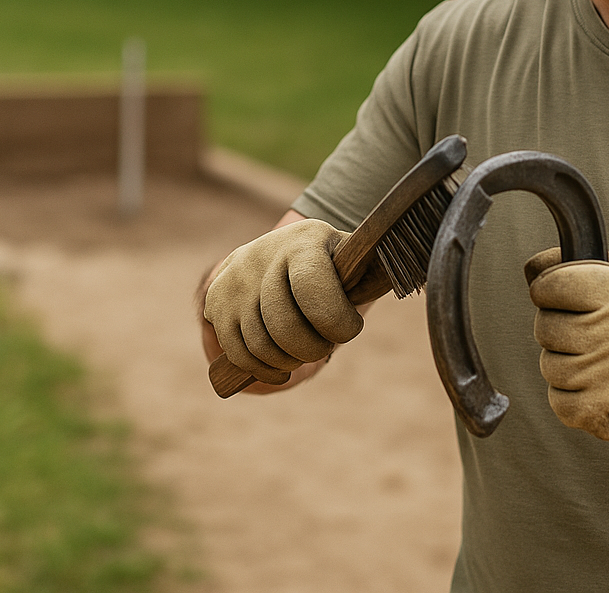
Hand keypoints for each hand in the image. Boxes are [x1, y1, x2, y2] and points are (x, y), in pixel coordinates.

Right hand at [204, 219, 363, 384]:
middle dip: (313, 348)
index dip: (336, 322)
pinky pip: (239, 353)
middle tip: (326, 344)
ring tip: (306, 352)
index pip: (313, 290)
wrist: (286, 248)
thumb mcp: (351, 258)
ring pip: (261, 346)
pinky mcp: (216, 303)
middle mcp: (261, 256)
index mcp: (303, 240)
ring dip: (289, 360)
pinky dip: (264, 369)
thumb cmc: (333, 262)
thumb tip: (391, 280)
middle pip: (285, 328)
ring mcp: (234, 281)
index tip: (350, 328)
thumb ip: (366, 275)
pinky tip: (283, 368)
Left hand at [525, 248, 608, 465]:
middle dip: (557, 331)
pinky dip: (571, 400)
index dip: (550, 291)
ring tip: (598, 362)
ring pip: (550, 366)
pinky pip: (560, 403)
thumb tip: (532, 268)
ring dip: (565, 366)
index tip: (565, 298)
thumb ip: (575, 265)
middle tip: (588, 335)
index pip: (551, 285)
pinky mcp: (607, 409)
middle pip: (544, 327)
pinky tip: (598, 389)